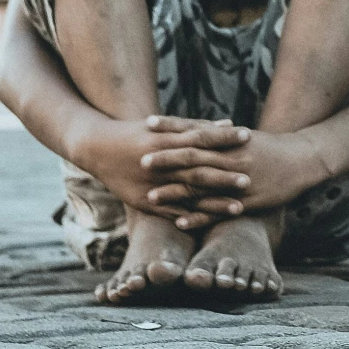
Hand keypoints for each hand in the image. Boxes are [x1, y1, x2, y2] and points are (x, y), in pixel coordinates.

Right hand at [70, 115, 252, 219]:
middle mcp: (162, 163)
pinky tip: (209, 223)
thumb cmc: (138, 133)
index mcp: (167, 140)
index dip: (224, 138)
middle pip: (198, 170)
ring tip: (239, 207)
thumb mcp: (165, 126)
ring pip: (188, 195)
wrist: (98, 147)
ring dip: (214, 202)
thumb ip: (198, 127)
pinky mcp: (144, 201)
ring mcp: (153, 184)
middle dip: (224, 176)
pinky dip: (189, 218)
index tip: (248, 137)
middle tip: (250, 180)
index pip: (202, 138)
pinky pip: (170, 212)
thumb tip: (230, 125)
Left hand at [137, 115, 336, 229]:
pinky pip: (217, 211)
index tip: (148, 124)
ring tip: (150, 196)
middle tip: (141, 160)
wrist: (302, 160)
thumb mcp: (244, 137)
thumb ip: (218, 136)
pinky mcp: (245, 201)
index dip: (171, 128)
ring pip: (202, 186)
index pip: (195, 130)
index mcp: (230, 140)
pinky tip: (179, 221)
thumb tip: (191, 129)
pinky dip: (198, 217)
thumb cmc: (270, 148)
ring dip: (175, 192)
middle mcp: (232, 159)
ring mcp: (238, 181)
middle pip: (194, 158)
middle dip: (167, 159)